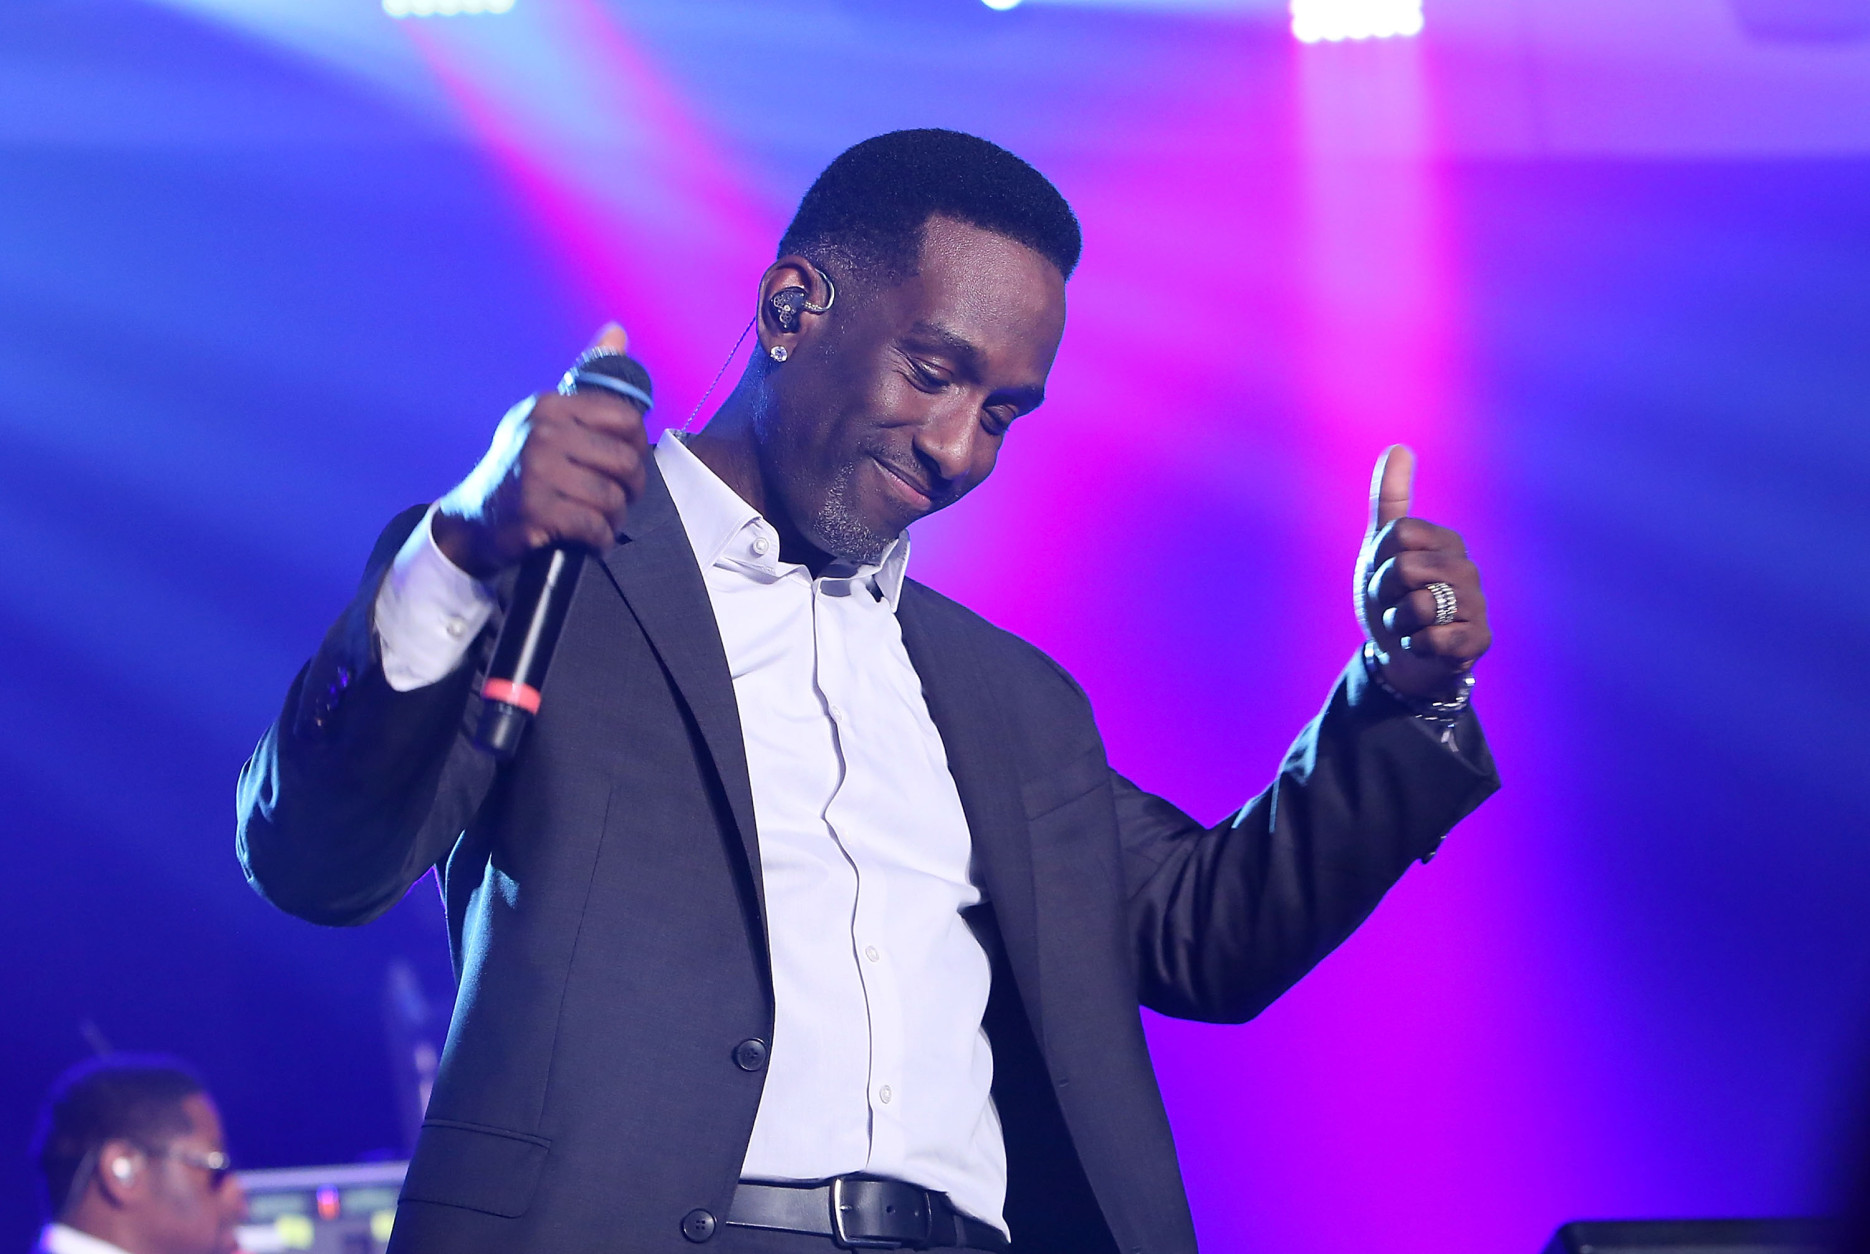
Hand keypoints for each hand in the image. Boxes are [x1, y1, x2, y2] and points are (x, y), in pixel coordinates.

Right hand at [432, 324, 649, 579]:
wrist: (471, 521)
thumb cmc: (522, 469)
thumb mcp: (547, 419)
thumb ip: (586, 378)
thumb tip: (617, 329)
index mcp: (549, 406)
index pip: (625, 420)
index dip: (635, 448)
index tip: (622, 464)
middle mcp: (541, 433)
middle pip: (625, 462)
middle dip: (629, 489)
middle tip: (614, 499)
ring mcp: (536, 472)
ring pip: (612, 498)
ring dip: (612, 518)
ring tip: (597, 520)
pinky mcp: (535, 512)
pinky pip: (595, 527)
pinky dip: (598, 540)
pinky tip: (587, 538)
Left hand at [1355, 445, 1490, 698]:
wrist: (1401, 657)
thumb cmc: (1393, 599)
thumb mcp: (1382, 548)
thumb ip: (1391, 500)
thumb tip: (1400, 446)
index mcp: (1446, 541)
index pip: (1398, 534)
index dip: (1379, 561)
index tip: (1387, 576)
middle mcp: (1467, 568)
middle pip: (1404, 568)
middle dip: (1385, 594)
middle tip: (1396, 605)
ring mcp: (1477, 605)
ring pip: (1418, 605)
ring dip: (1398, 622)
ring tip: (1410, 626)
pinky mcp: (1478, 640)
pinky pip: (1434, 638)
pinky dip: (1415, 646)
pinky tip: (1424, 646)